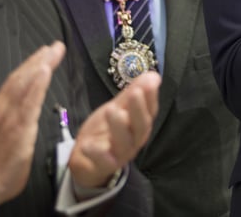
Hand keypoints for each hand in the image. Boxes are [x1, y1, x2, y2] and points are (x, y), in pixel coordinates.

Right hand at [0, 42, 65, 206]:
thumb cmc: (0, 158)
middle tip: (55, 45)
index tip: (46, 50)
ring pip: (24, 86)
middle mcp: (2, 109)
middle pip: (21, 78)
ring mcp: (9, 118)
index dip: (31, 64)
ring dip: (40, 66)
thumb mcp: (8, 130)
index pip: (16, 80)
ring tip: (52, 52)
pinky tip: (45, 72)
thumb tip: (31, 97)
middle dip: (39, 59)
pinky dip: (36, 85)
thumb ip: (18, 112)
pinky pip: (29, 103)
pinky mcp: (18, 129)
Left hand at [68, 71, 161, 188]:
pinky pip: (103, 161)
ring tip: (111, 110)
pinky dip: (96, 153)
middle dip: (138, 109)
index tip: (151, 82)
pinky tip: (87, 144)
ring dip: (118, 127)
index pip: (150, 110)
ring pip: (124, 143)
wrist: (87, 159)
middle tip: (135, 93)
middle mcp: (135, 139)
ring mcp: (120, 154)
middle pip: (141, 126)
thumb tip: (153, 75)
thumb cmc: (106, 130)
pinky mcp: (104, 165)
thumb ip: (133, 93)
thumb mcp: (118, 107)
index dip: (151, 97)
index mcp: (140, 124)